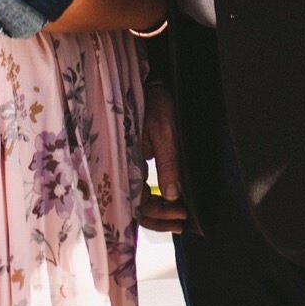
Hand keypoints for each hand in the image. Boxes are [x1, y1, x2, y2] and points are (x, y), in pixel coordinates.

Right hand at [136, 82, 187, 231]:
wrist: (147, 85)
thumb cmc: (154, 104)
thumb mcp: (164, 133)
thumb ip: (168, 164)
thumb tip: (173, 196)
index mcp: (125, 163)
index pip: (138, 203)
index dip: (159, 214)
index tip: (182, 214)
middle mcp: (121, 169)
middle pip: (135, 209)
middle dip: (159, 219)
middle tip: (182, 220)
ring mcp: (125, 167)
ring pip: (136, 202)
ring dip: (156, 213)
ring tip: (179, 216)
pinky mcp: (130, 163)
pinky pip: (137, 190)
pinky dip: (153, 200)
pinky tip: (168, 202)